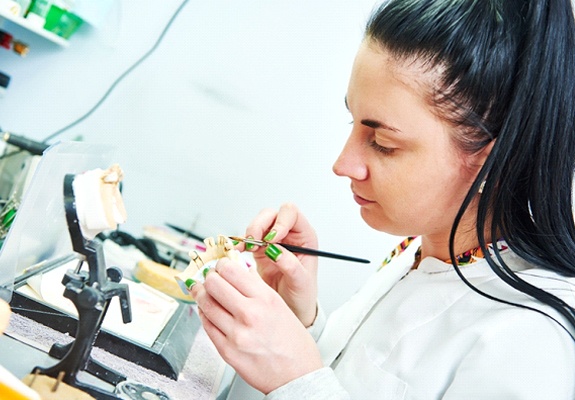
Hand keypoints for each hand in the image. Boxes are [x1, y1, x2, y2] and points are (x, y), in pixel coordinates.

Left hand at [191, 257, 322, 393]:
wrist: (297, 376)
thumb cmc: (294, 344)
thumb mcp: (280, 306)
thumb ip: (257, 288)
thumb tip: (239, 272)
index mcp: (266, 299)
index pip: (231, 271)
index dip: (222, 264)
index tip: (221, 265)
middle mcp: (250, 314)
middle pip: (214, 284)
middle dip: (209, 277)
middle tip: (209, 276)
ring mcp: (236, 334)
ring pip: (206, 304)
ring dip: (201, 294)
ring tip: (202, 290)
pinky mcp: (227, 351)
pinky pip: (207, 326)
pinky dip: (204, 314)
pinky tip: (207, 311)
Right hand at [243, 203, 318, 326]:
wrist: (292, 308)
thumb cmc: (303, 294)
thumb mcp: (302, 282)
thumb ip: (291, 265)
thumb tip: (276, 251)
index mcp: (304, 236)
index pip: (291, 214)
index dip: (280, 221)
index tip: (272, 238)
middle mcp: (289, 235)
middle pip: (271, 215)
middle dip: (260, 225)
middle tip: (254, 241)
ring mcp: (273, 241)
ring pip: (258, 224)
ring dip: (249, 233)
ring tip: (246, 248)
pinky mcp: (260, 250)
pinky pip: (248, 239)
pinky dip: (240, 243)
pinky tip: (237, 251)